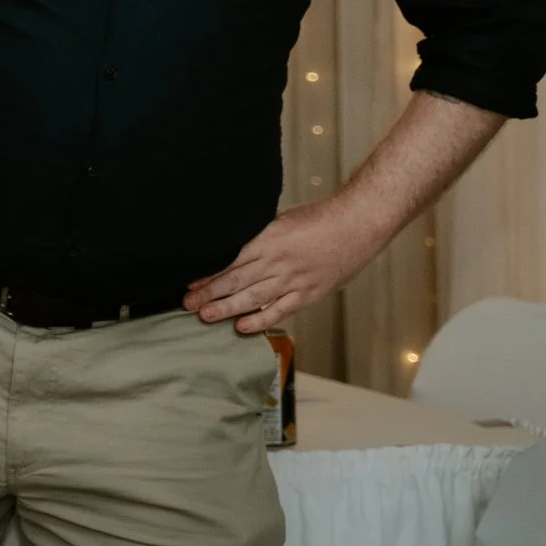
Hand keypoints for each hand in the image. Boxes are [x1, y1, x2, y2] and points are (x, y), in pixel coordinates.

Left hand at [185, 195, 392, 333]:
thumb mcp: (281, 218)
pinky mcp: (310, 293)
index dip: (208, 274)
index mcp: (268, 239)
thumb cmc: (319, 217)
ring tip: (205, 316)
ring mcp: (294, 280)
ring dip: (228, 308)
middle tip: (187, 304)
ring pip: (254, 298)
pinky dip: (261, 320)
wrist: (357, 224)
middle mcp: (278, 261)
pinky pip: (281, 310)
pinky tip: (242, 327)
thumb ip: (258, 234)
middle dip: (209, 293)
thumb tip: (233, 244)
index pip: (230, 261)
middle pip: (237, 280)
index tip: (189, 283)